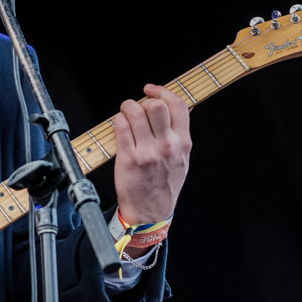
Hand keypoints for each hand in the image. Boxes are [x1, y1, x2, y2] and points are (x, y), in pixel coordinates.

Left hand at [113, 84, 191, 231]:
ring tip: (125, 114)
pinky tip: (119, 126)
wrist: (151, 212)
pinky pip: (121, 127)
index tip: (151, 89)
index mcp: (183, 143)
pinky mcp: (129, 158)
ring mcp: (148, 151)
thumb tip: (176, 109)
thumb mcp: (183, 160)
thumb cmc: (165, 185)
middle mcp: (167, 145)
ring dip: (127, 108)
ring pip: (135, 112)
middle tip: (137, 106)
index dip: (162, 91)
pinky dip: (118, 120)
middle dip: (143, 100)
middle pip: (156, 105)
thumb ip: (180, 135)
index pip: (178, 105)